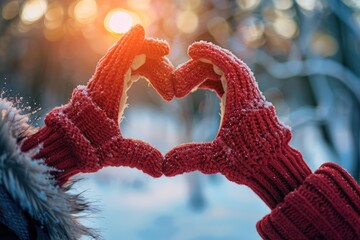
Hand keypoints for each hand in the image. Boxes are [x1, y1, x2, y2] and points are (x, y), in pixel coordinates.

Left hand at [22, 25, 173, 184]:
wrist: (64, 146)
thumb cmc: (86, 148)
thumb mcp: (114, 152)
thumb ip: (139, 156)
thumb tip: (161, 168)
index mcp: (106, 91)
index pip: (123, 58)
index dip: (143, 50)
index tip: (165, 51)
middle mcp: (102, 82)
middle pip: (126, 54)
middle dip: (150, 56)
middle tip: (169, 70)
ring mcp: (102, 83)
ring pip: (123, 58)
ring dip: (143, 57)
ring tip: (163, 60)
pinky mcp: (104, 87)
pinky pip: (120, 66)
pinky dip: (135, 62)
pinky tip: (148, 70)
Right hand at [163, 41, 310, 207]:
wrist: (274, 168)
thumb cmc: (250, 162)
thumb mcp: (216, 159)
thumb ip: (189, 158)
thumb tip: (164, 167)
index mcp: (242, 101)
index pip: (227, 65)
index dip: (210, 54)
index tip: (192, 50)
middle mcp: (248, 95)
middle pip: (225, 67)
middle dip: (199, 69)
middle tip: (178, 83)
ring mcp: (249, 99)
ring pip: (228, 74)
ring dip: (207, 73)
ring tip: (186, 84)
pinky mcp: (247, 105)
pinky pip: (231, 83)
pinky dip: (214, 80)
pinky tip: (200, 88)